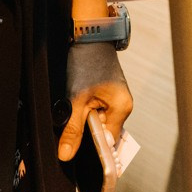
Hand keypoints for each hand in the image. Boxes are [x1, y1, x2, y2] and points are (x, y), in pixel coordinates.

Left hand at [58, 42, 132, 160]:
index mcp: (122, 108)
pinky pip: (99, 110)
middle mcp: (124, 105)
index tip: (79, 150)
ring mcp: (118, 98)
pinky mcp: (110, 93)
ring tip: (78, 105)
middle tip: (75, 119)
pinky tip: (80, 101)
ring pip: (99, 121)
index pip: (108, 141)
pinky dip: (88, 110)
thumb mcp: (76, 99)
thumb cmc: (87, 62)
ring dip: (87, 119)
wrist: (89, 35)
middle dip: (88, 130)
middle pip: (104, 132)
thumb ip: (73, 129)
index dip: (93, 147)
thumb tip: (66, 155)